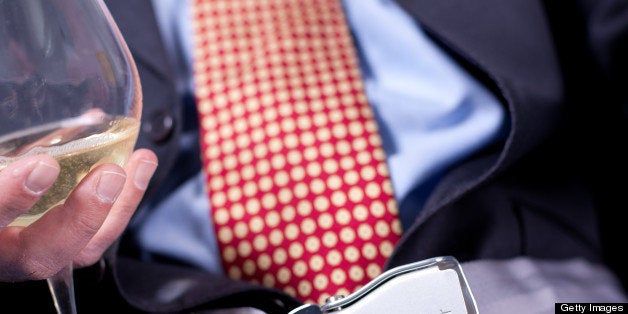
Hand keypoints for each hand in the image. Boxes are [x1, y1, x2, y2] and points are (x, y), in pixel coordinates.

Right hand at [0, 149, 157, 281]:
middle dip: (79, 218)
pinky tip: (140, 163)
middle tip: (108, 175)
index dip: (7, 198)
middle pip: (38, 256)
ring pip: (80, 252)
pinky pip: (99, 237)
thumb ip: (8, 147)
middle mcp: (0, 252)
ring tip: (139, 162)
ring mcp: (32, 253)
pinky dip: (124, 201)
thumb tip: (75, 113)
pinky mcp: (64, 246)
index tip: (41, 166)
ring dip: (117, 207)